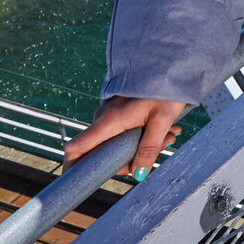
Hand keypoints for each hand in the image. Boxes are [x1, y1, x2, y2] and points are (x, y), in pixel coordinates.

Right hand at [65, 95, 187, 178]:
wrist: (171, 62)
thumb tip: (138, 174)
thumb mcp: (162, 121)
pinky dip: (144, 132)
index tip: (76, 181)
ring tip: (171, 133)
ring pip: (120, 139)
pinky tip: (167, 127)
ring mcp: (111, 111)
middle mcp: (105, 116)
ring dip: (144, 142)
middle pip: (105, 150)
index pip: (77, 147)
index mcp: (109, 121)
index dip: (72, 166)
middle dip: (133, 155)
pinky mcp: (120, 108)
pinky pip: (126, 128)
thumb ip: (149, 148)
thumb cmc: (166, 89)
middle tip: (163, 145)